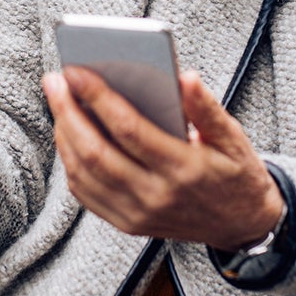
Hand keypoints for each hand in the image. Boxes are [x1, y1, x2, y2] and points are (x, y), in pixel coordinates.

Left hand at [43, 67, 283, 250]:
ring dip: (64, 135)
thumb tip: (184, 77)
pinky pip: (86, 193)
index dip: (98, 98)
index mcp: (184, 169)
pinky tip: (68, 134)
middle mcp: (156, 196)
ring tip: (58, 101)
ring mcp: (138, 214)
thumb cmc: (236, 172)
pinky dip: (70, 162)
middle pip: (95, 153)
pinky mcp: (127, 224)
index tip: (76, 70)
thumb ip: (207, 108)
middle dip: (67, 112)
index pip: (129, 129)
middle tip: (54, 80)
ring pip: (83, 174)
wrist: (242, 225)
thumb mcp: (233, 137)